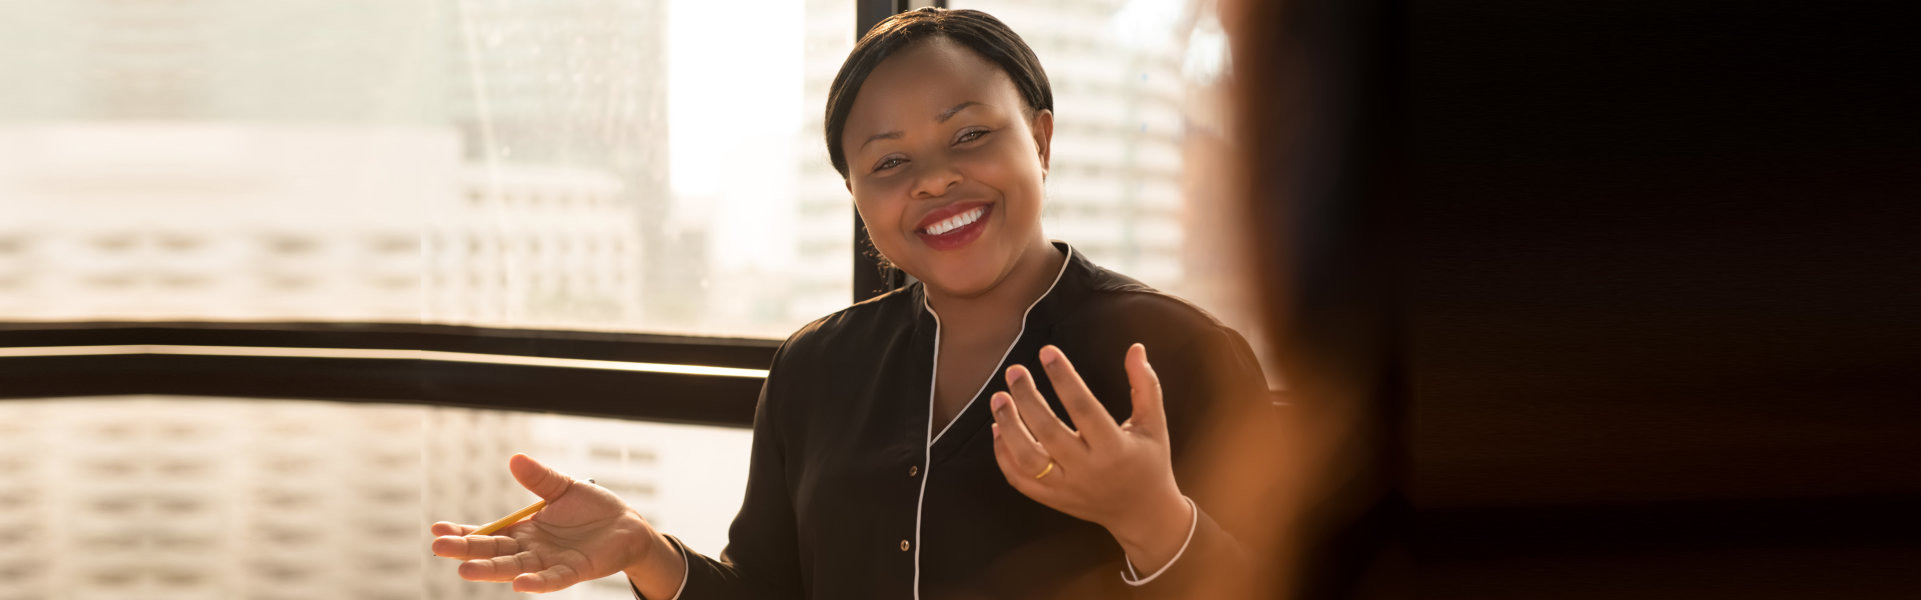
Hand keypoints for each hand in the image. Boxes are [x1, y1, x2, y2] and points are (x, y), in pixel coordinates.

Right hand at [429, 454, 677, 593]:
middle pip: (494, 553)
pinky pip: (553, 579)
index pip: (488, 534)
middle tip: (438, 548)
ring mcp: (550, 562)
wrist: (627, 525)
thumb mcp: (563, 487)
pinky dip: (536, 583)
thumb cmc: (593, 508)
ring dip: (491, 570)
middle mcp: (532, 550)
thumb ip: (539, 478)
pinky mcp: (574, 571)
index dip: (464, 533)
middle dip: (467, 551)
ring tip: (465, 570)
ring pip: (515, 569)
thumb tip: (514, 459)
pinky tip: (519, 584)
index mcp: (524, 530)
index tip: (437, 530)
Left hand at [989, 343, 1194, 570]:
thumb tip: (1135, 348)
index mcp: (1115, 449)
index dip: (1064, 378)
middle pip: (1048, 432)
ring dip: (1008, 426)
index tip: (1047, 352)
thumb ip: (1145, 385)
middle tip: (1015, 371)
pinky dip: (1003, 455)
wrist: (1143, 514)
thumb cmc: (1149, 462)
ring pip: (1027, 459)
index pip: (1083, 408)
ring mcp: (1067, 488)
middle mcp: (1088, 470)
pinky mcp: (1053, 500)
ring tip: (999, 397)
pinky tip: (997, 428)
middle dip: (1027, 398)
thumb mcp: (1153, 424)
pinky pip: (1019, 480)